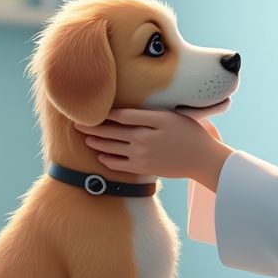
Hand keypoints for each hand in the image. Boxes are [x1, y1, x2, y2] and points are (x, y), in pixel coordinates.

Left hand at [75, 108, 226, 180]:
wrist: (202, 158)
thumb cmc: (189, 132)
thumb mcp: (172, 116)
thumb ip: (150, 113)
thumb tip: (127, 111)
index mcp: (153, 120)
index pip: (122, 114)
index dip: (105, 112)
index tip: (92, 109)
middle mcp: (145, 137)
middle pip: (112, 131)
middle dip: (92, 127)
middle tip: (76, 123)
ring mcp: (142, 154)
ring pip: (112, 147)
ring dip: (96, 142)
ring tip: (85, 137)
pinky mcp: (143, 168)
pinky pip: (119, 164)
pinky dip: (107, 159)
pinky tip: (100, 154)